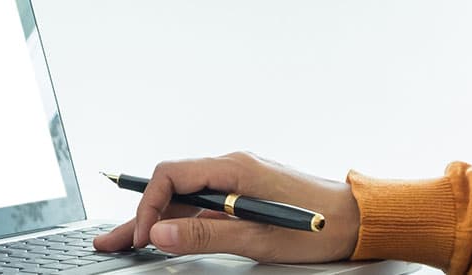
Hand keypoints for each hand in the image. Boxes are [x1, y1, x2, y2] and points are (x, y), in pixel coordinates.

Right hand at [92, 152, 359, 262]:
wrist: (359, 220)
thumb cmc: (319, 227)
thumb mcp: (257, 238)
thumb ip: (206, 235)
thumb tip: (161, 235)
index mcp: (234, 169)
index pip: (171, 176)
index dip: (149, 207)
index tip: (142, 237)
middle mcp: (233, 167)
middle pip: (173, 187)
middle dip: (142, 216)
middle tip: (112, 241)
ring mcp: (240, 179)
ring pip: (186, 198)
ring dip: (159, 221)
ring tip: (127, 242)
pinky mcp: (248, 193)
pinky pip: (205, 203)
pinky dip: (183, 221)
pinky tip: (167, 236)